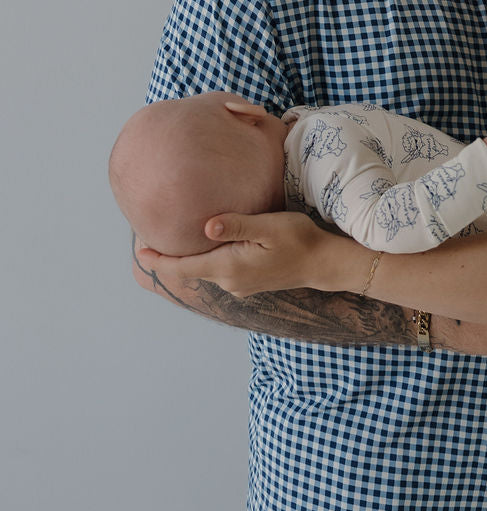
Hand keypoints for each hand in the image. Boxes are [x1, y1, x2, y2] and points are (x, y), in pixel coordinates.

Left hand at [136, 211, 351, 297]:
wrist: (323, 263)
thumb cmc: (298, 240)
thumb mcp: (269, 227)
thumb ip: (236, 225)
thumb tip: (206, 226)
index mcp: (229, 267)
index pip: (183, 267)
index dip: (159, 260)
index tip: (139, 252)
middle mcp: (229, 281)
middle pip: (189, 270)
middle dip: (168, 258)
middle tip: (149, 240)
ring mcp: (238, 285)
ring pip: (204, 270)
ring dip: (188, 258)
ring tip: (174, 240)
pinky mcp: (247, 282)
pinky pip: (218, 271)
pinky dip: (205, 260)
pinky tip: (206, 246)